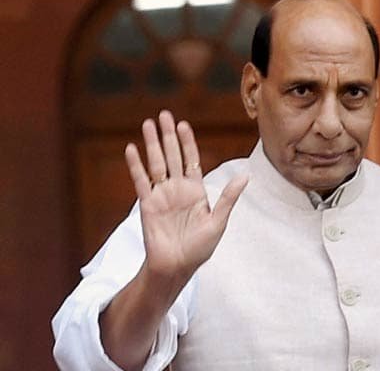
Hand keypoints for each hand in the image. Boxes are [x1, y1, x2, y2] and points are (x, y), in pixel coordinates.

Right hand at [125, 110, 247, 281]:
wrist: (177, 267)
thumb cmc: (199, 248)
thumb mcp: (218, 221)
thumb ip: (228, 197)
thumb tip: (246, 176)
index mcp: (196, 191)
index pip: (192, 160)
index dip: (187, 142)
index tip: (184, 125)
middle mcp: (177, 189)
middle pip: (172, 156)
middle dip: (168, 136)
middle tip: (164, 114)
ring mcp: (161, 195)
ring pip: (156, 163)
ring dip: (152, 144)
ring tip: (148, 123)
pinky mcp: (147, 204)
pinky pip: (141, 181)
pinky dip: (136, 165)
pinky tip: (131, 148)